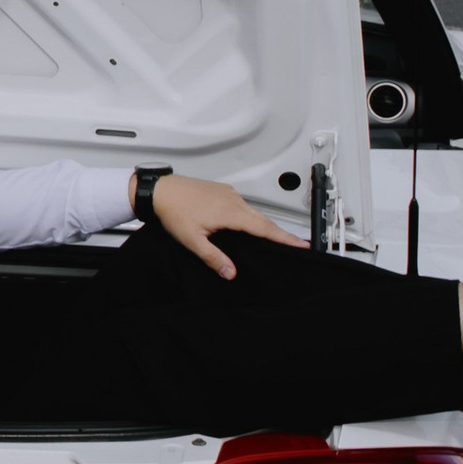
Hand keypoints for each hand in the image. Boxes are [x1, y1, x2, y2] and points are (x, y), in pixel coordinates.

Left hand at [147, 173, 297, 276]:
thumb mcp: (192, 240)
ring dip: (265, 224)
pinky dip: (251, 216)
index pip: (264, 228)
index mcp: (230, 212)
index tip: (301, 244)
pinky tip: (248, 224)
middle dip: (281, 233)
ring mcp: (229, 194)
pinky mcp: (223, 191)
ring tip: (277, 237)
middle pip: (264, 220)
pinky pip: (243, 205)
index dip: (285, 238)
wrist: (160, 190)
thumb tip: (231, 272)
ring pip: (253, 212)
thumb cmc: (173, 211)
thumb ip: (213, 257)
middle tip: (297, 244)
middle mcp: (233, 200)